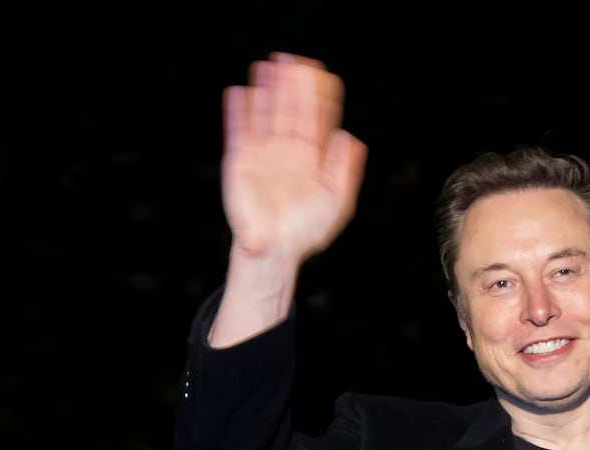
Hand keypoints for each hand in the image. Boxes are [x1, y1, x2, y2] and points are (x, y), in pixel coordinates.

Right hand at [221, 53, 366, 263]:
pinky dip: (238, 113)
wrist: (275, 250)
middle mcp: (287, 152)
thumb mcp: (337, 201)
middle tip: (294, 59)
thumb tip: (351, 139)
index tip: (323, 73)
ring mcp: (263, 155)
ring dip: (266, 91)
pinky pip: (239, 132)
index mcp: (311, 158)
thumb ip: (345, 170)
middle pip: (290, 111)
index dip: (319, 97)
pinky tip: (239, 92)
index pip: (316, 120)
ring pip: (265, 115)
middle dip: (292, 86)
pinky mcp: (240, 163)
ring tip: (267, 66)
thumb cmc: (307, 231)